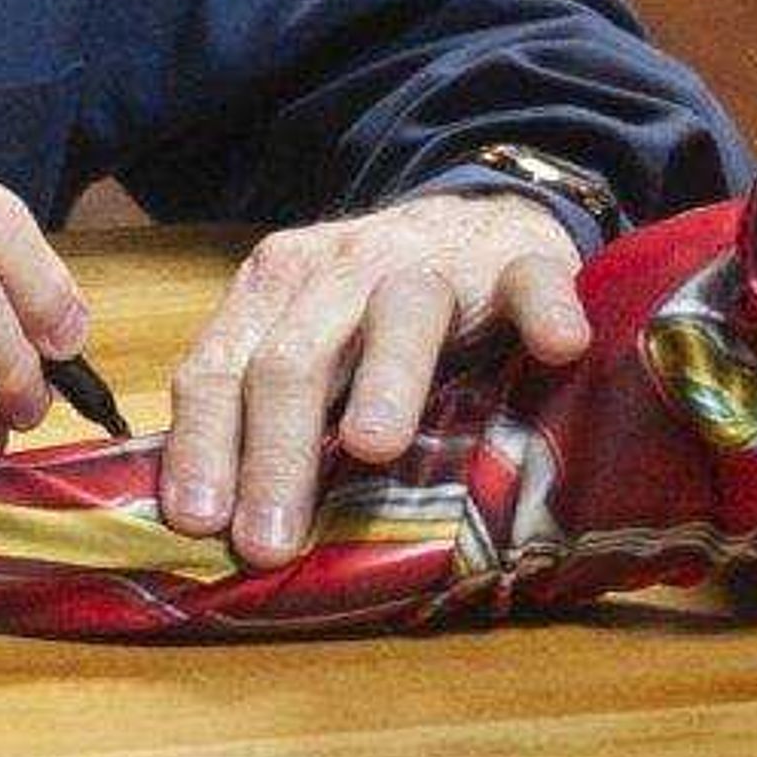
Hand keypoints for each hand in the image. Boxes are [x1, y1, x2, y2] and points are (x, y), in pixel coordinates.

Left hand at [163, 193, 586, 566]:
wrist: (478, 216)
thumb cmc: (377, 308)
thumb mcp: (306, 341)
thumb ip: (263, 410)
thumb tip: (210, 525)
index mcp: (276, 292)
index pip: (220, 368)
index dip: (203, 445)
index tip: (198, 523)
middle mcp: (342, 270)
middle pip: (295, 357)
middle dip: (276, 452)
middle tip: (269, 540)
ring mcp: (434, 264)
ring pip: (402, 314)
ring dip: (385, 379)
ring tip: (374, 447)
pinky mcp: (519, 262)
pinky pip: (531, 282)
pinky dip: (542, 311)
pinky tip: (558, 348)